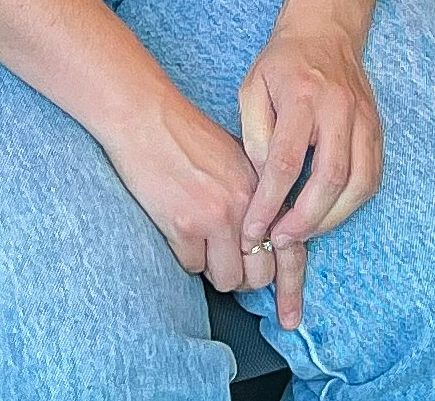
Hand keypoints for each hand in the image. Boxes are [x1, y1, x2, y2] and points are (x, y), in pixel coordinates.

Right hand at [99, 92, 306, 298]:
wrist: (143, 115)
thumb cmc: (183, 133)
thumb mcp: (233, 157)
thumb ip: (252, 196)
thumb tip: (260, 240)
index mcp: (261, 185)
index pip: (290, 248)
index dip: (291, 289)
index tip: (289, 318)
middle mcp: (246, 204)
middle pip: (258, 275)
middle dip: (241, 277)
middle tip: (223, 260)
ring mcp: (216, 216)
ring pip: (225, 279)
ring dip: (210, 268)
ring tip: (196, 239)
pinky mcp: (184, 225)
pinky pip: (191, 267)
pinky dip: (183, 255)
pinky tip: (174, 225)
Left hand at [236, 17, 382, 328]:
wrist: (325, 31)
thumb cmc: (282, 63)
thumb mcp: (253, 87)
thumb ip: (255, 134)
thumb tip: (265, 184)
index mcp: (302, 96)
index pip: (286, 161)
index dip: (269, 202)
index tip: (253, 229)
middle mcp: (339, 109)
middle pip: (330, 178)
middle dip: (304, 219)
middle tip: (280, 239)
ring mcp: (364, 120)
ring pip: (359, 184)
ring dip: (331, 219)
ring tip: (302, 233)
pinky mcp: (377, 130)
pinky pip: (372, 178)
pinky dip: (352, 204)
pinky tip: (328, 214)